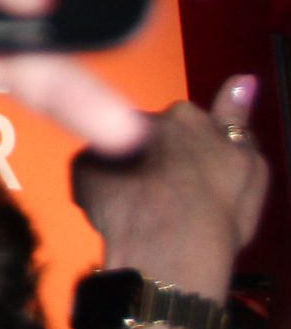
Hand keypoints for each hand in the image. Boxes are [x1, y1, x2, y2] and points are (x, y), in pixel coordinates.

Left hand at [74, 74, 268, 300]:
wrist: (169, 248)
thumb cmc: (219, 212)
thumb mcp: (248, 165)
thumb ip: (238, 119)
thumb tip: (243, 80)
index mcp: (186, 117)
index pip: (185, 125)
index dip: (190, 154)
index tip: (195, 178)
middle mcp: (143, 118)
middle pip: (148, 136)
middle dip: (155, 158)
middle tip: (169, 195)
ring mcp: (108, 138)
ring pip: (118, 153)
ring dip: (127, 172)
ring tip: (146, 208)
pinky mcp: (81, 166)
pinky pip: (94, 175)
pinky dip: (104, 191)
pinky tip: (122, 215)